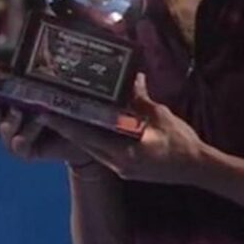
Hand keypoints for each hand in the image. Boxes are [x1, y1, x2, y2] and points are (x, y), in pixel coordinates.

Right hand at [0, 62, 92, 165]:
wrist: (85, 128)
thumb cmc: (65, 100)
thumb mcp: (50, 80)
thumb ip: (36, 68)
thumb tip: (29, 53)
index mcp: (8, 101)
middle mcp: (8, 120)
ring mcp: (17, 137)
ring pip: (3, 132)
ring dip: (7, 122)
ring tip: (18, 111)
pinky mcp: (30, 151)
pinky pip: (20, 149)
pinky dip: (19, 142)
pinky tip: (20, 137)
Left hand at [40, 74, 207, 184]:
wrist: (197, 168)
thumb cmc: (181, 141)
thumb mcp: (159, 115)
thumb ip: (139, 97)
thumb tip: (130, 75)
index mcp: (125, 152)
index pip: (88, 136)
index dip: (66, 124)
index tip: (46, 113)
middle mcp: (117, 163)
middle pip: (84, 143)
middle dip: (66, 127)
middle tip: (47, 109)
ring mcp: (120, 168)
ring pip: (91, 148)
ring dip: (78, 132)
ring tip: (61, 114)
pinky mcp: (124, 168)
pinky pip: (102, 151)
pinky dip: (93, 137)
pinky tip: (87, 124)